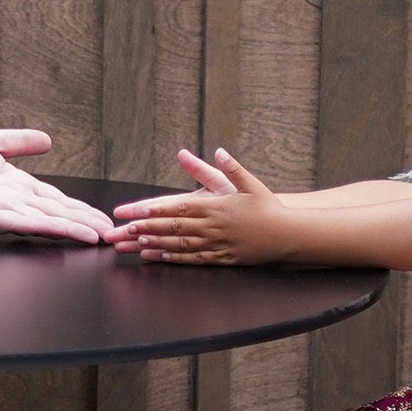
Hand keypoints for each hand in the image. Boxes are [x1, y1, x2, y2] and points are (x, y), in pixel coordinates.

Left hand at [0, 129, 110, 243]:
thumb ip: (18, 142)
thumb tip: (48, 140)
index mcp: (14, 185)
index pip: (54, 198)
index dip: (79, 207)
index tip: (103, 217)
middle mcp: (10, 201)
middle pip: (55, 213)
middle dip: (83, 223)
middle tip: (112, 235)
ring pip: (43, 221)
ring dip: (70, 229)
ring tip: (96, 237)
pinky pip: (18, 221)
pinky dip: (42, 226)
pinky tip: (61, 230)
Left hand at [110, 147, 289, 263]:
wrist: (288, 235)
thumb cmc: (268, 208)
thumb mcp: (251, 184)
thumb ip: (232, 168)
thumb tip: (218, 151)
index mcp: (217, 207)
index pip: (179, 208)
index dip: (156, 210)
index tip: (136, 211)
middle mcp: (213, 226)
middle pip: (173, 228)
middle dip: (146, 229)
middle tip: (123, 230)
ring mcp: (216, 244)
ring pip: (179, 245)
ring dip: (154, 244)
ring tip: (133, 243)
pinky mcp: (221, 258)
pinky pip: (192, 259)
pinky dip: (172, 258)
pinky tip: (156, 257)